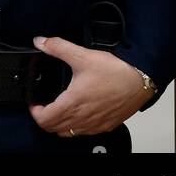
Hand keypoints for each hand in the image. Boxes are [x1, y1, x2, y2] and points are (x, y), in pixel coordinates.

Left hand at [27, 35, 154, 136]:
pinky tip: (78, 113)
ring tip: (58, 109)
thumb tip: (40, 42)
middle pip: (54, 129)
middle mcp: (83, 118)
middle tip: (43, 106)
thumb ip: (58, 47)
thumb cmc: (116, 72)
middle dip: (44, 118)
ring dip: (59, 124)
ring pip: (68, 133)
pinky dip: (75, 127)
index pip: (44, 120)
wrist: (141, 81)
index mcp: (73, 103)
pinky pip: (85, 133)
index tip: (33, 103)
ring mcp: (95, 124)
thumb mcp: (82, 55)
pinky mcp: (106, 125)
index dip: (34, 112)